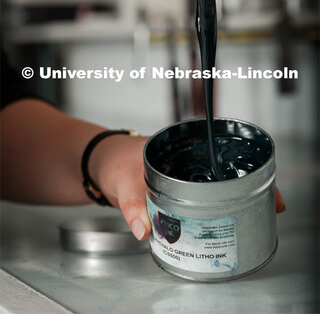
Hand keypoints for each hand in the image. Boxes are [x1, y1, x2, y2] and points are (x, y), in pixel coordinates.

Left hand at [90, 134, 285, 240]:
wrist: (101, 166)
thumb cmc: (115, 162)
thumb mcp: (125, 182)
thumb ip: (133, 206)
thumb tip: (144, 230)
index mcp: (180, 148)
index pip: (222, 154)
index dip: (247, 169)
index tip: (265, 186)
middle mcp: (186, 159)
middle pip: (226, 170)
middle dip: (249, 186)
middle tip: (268, 205)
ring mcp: (184, 172)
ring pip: (217, 184)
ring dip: (235, 196)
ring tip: (254, 213)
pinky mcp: (178, 188)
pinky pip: (203, 196)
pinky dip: (214, 206)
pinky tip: (222, 218)